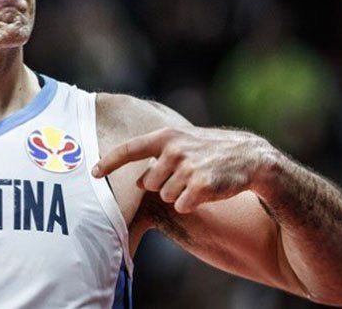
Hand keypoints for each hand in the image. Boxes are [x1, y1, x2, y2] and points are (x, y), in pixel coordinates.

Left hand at [92, 126, 273, 213]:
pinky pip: (181, 205)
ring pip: (165, 196)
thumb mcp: (183, 143)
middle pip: (148, 183)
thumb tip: (135, 181)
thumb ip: (157, 157)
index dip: (109, 162)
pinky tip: (205, 191)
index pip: (129, 150)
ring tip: (197, 180)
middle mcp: (173, 150)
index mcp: (165, 137)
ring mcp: (187, 167)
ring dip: (178, 194)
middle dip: (162, 185)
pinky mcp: (200, 185)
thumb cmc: (211, 151)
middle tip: (185, 175)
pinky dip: (190, 203)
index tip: (92, 172)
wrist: (249, 157)